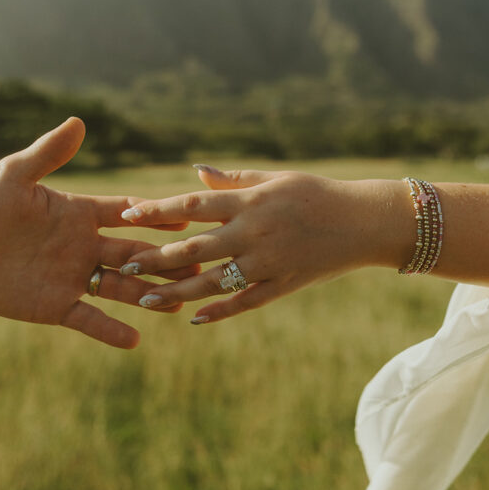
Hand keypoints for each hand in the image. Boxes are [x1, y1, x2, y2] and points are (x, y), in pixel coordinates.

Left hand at [0, 118, 195, 347]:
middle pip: (135, 253)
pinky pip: (89, 318)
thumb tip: (78, 122)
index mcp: (80, 214)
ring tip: (180, 303)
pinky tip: (134, 340)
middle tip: (200, 265)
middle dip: (166, 260)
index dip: (156, 216)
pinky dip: (110, 330)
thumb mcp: (13, 176)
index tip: (188, 215)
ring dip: (149, 294)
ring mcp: (73, 277)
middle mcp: (84, 246)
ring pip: (122, 287)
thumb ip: (47, 153)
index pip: (126, 214)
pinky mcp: (55, 305)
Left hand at [118, 166, 407, 323]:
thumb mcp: (275, 178)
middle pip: (195, 248)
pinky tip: (194, 318)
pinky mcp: (283, 285)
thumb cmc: (316, 193)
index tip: (126, 214)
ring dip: (177, 292)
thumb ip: (232, 180)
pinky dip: (219, 311)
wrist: (365, 222)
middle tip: (123, 267)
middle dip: (156, 259)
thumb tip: (195, 171)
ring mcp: (269, 262)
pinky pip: (245, 302)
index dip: (157, 211)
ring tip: (145, 302)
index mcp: (250, 201)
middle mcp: (254, 232)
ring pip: (214, 281)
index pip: (192, 206)